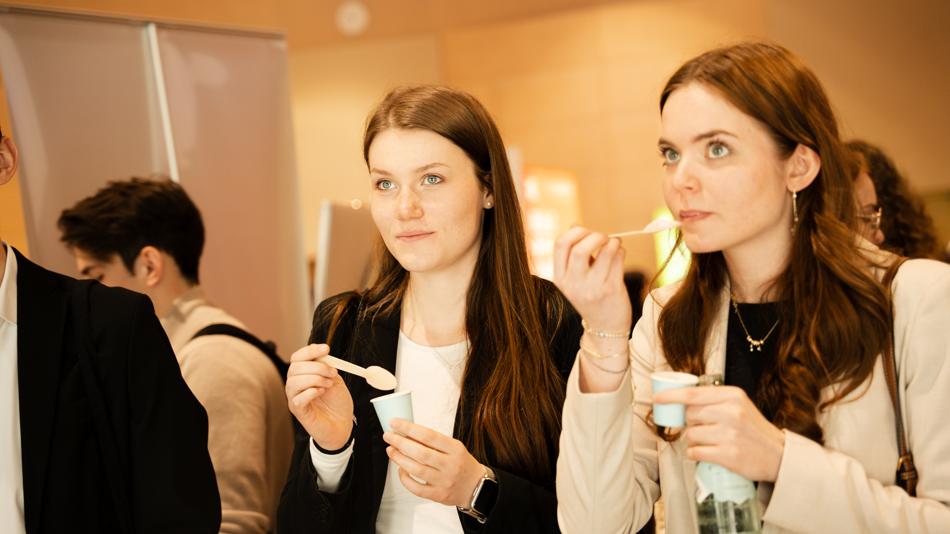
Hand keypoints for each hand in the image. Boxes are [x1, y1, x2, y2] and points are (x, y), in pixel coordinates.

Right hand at [285, 344, 353, 449]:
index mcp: (303, 374)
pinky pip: (297, 398)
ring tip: (328, 385)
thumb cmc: (337, 402)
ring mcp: (295, 398)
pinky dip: (311, 392)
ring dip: (315, 379)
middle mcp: (295, 385)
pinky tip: (321, 393)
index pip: (297, 357)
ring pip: (294, 382)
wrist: (342, 424)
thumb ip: (327, 367)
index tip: (326, 349)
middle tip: (332, 373)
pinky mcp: (298, 411)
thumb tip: (323, 354)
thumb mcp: (335, 379)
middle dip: (317, 367)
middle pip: (295, 368)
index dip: (310, 351)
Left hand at [383, 419, 485, 507]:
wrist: (478, 488)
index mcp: (455, 449)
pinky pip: (417, 489)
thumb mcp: (454, 447)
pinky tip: (400, 469)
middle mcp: (450, 465)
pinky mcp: (439, 495)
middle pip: (420, 452)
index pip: (428, 435)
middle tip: (388, 436)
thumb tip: (407, 433)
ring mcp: (444, 481)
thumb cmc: (462, 464)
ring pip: (416, 469)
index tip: (395, 423)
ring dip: (399, 459)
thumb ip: (434, 442)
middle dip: (400, 442)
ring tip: (390, 450)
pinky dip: (405, 479)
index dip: (409, 428)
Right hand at [553, 226, 630, 334]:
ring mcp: (593, 288)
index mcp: (560, 278)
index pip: (560, 245)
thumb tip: (575, 226)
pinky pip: (618, 260)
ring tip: (614, 244)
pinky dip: (620, 250)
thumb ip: (574, 255)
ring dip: (612, 241)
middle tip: (602, 237)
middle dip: (594, 235)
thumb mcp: (575, 279)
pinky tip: (619, 253)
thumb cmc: (591, 298)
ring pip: (604, 252)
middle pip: (579, 248)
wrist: (605, 329)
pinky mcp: (612, 290)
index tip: (585, 232)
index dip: (575, 232)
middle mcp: (574, 284)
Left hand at [655, 386, 785, 481]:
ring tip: (710, 442)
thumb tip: (680, 399)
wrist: (778, 455)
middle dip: (690, 423)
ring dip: (694, 440)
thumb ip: (714, 400)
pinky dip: (696, 453)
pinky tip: (707, 453)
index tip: (657, 399)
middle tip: (704, 428)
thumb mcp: (739, 405)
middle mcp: (731, 412)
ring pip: (691, 435)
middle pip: (689, 415)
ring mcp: (729, 434)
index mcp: (732, 396)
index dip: (671, 396)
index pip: (693, 394)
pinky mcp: (728, 455)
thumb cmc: (753, 430)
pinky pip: (695, 452)